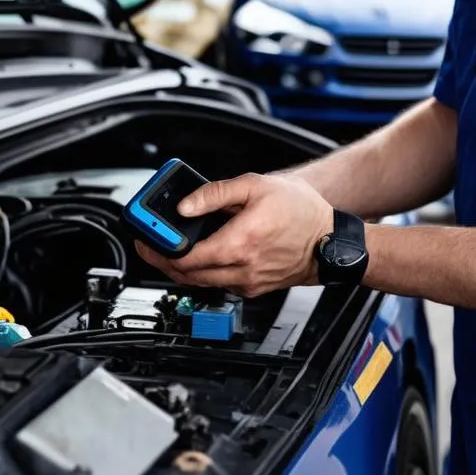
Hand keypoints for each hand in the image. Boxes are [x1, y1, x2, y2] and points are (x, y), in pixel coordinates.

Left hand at [134, 173, 334, 297]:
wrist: (330, 239)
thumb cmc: (300, 210)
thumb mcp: (256, 186)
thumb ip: (215, 194)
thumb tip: (186, 206)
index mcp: (239, 243)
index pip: (185, 257)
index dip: (158, 249)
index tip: (144, 238)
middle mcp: (241, 269)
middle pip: (187, 275)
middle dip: (162, 260)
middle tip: (149, 245)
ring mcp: (248, 282)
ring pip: (201, 283)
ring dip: (181, 268)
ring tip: (170, 249)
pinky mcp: (254, 288)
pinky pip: (220, 284)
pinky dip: (205, 272)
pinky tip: (204, 254)